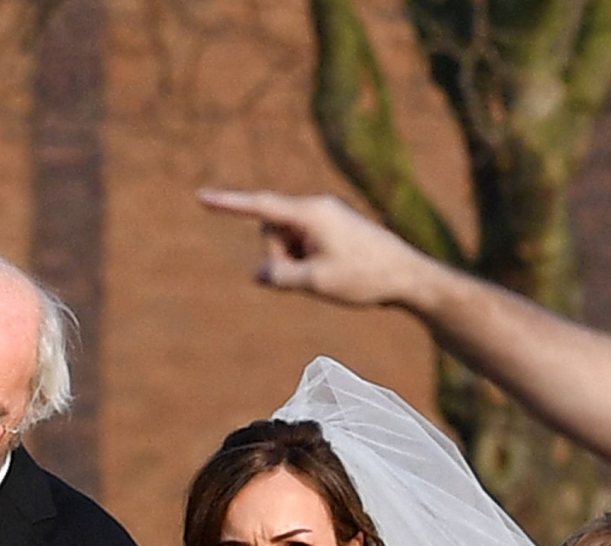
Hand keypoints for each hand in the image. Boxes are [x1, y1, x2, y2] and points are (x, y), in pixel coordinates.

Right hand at [197, 190, 436, 309]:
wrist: (408, 276)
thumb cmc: (365, 277)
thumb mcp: (317, 282)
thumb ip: (281, 277)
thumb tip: (259, 275)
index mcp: (311, 214)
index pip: (260, 208)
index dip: (229, 205)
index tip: (202, 198)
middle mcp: (316, 208)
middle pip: (272, 231)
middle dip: (279, 257)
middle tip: (312, 277)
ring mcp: (326, 217)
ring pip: (287, 241)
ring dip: (295, 262)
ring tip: (328, 275)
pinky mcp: (333, 228)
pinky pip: (303, 244)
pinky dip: (307, 261)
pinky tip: (334, 272)